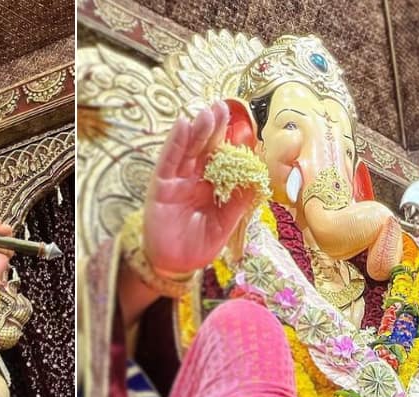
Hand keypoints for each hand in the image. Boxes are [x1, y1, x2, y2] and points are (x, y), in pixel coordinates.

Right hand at [142, 101, 257, 274]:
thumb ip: (238, 203)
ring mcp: (177, 181)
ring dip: (197, 130)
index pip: (223, 160)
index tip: (243, 125)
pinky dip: (174, 143)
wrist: (174, 267)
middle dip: (214, 128)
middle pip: (205, 148)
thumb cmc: (198, 247)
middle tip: (223, 106)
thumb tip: (257, 180)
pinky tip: (183, 124)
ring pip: (188, 150)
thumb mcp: (225, 226)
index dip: (231, 142)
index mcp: (213, 187)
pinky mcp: (161, 187)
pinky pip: (168, 161)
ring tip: (208, 112)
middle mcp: (195, 179)